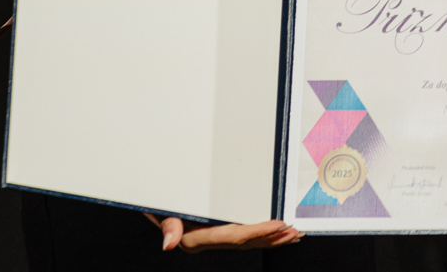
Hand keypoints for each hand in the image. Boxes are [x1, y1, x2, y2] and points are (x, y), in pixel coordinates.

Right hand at [146, 214, 302, 251]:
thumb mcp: (160, 211)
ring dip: (273, 239)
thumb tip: (170, 243)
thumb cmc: (158, 203)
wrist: (151, 203)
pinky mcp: (219, 232)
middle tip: (294, 231)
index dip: (258, 231)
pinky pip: (246, 237)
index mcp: (198, 238)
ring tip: (294, 234)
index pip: (235, 237)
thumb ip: (168, 226)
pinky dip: (264, 235)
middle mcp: (209, 241)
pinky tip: (280, 234)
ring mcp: (215, 238)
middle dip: (272, 237)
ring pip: (250, 242)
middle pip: (247, 242)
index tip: (278, 225)